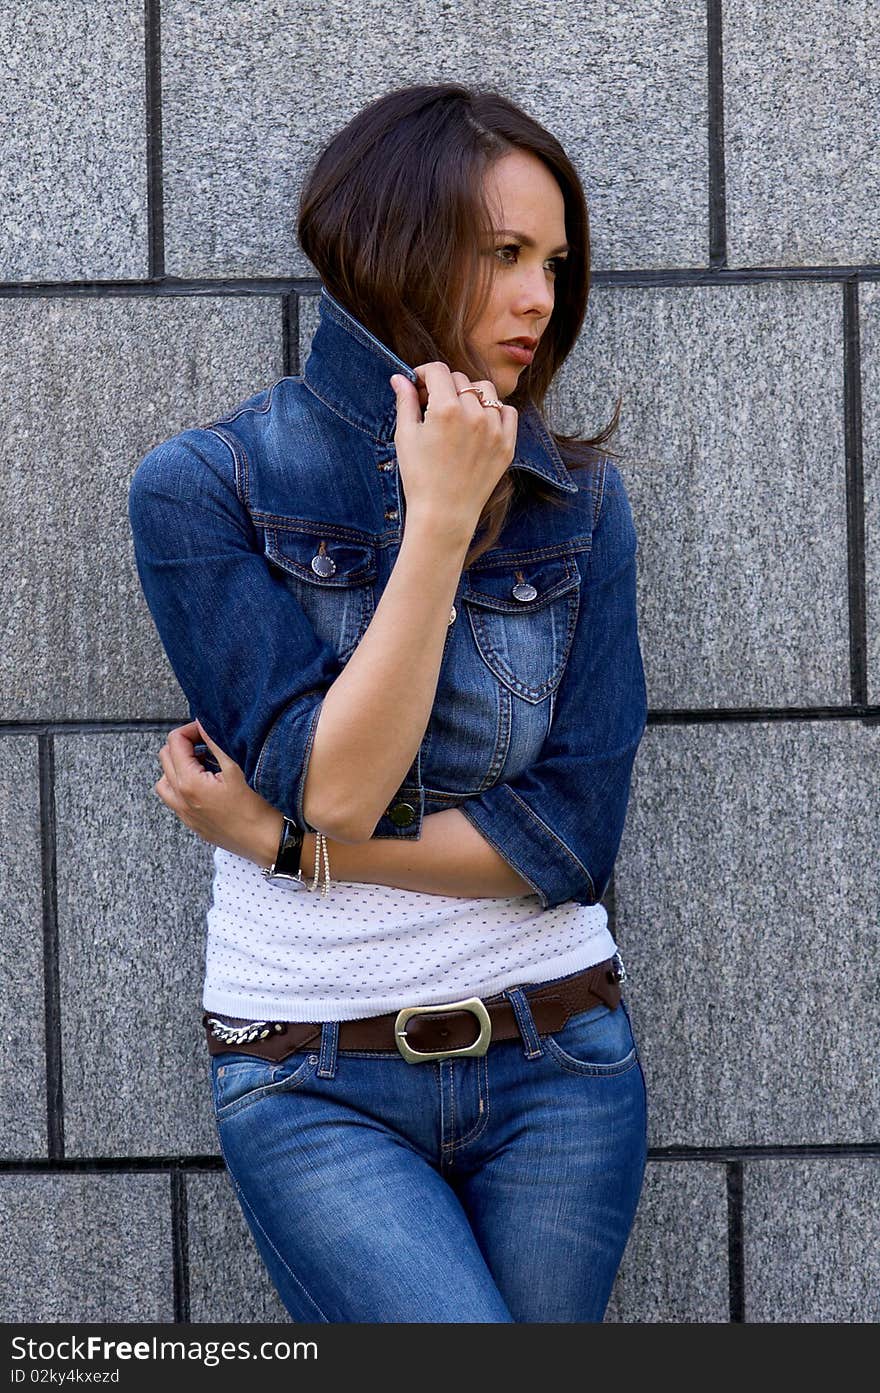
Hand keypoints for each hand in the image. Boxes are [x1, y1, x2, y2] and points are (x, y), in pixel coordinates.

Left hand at [154, 719, 282, 864]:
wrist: (271, 843)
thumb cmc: (260, 809)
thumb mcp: (239, 768)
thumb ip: (217, 742)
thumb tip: (204, 723)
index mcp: (189, 783)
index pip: (174, 742)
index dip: (191, 729)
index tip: (208, 729)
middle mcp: (181, 800)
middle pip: (166, 758)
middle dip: (184, 745)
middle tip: (208, 742)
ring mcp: (186, 815)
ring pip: (166, 781)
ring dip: (180, 766)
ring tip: (205, 763)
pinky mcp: (195, 825)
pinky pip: (176, 799)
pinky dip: (184, 785)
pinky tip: (209, 784)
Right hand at [389, 363, 517, 542]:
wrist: (444, 514)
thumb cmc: (419, 477)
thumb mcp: (406, 437)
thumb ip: (405, 402)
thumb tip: (399, 378)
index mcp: (446, 409)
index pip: (438, 371)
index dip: (424, 373)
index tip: (418, 385)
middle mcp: (474, 415)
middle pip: (460, 379)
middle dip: (443, 386)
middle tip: (432, 404)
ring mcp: (494, 430)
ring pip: (485, 391)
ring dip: (470, 394)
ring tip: (457, 412)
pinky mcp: (507, 444)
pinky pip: (506, 412)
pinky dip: (493, 411)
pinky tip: (478, 423)